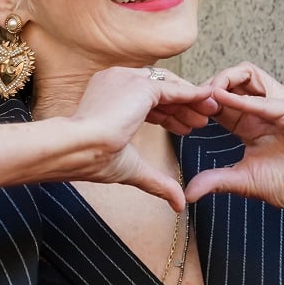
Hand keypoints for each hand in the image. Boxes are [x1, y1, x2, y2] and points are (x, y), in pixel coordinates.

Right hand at [68, 66, 217, 210]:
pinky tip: (206, 100)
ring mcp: (128, 79)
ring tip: (207, 117)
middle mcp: (116, 81)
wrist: (76, 149)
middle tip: (202, 122)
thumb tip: (177, 205)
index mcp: (107, 95)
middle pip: (159, 90)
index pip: (144, 100)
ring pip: (168, 87)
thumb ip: (156, 181)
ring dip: (191, 101)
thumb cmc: (91, 159)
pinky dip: (191, 95)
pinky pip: (172, 89)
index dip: (167, 115)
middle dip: (182, 107)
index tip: (183, 129)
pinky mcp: (140, 85)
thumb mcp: (131, 168)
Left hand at [184, 63, 283, 218]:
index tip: (183, 112)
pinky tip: (222, 101)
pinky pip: (264, 96)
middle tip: (191, 99)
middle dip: (208, 86)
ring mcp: (278, 105)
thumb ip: (215, 180)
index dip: (200, 103)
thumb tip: (188, 194)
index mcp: (248, 123)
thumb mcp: (242, 181)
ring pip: (248, 74)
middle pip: (232, 80)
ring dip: (224, 80)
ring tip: (207, 95)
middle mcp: (263, 109)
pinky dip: (241, 97)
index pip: (220, 101)